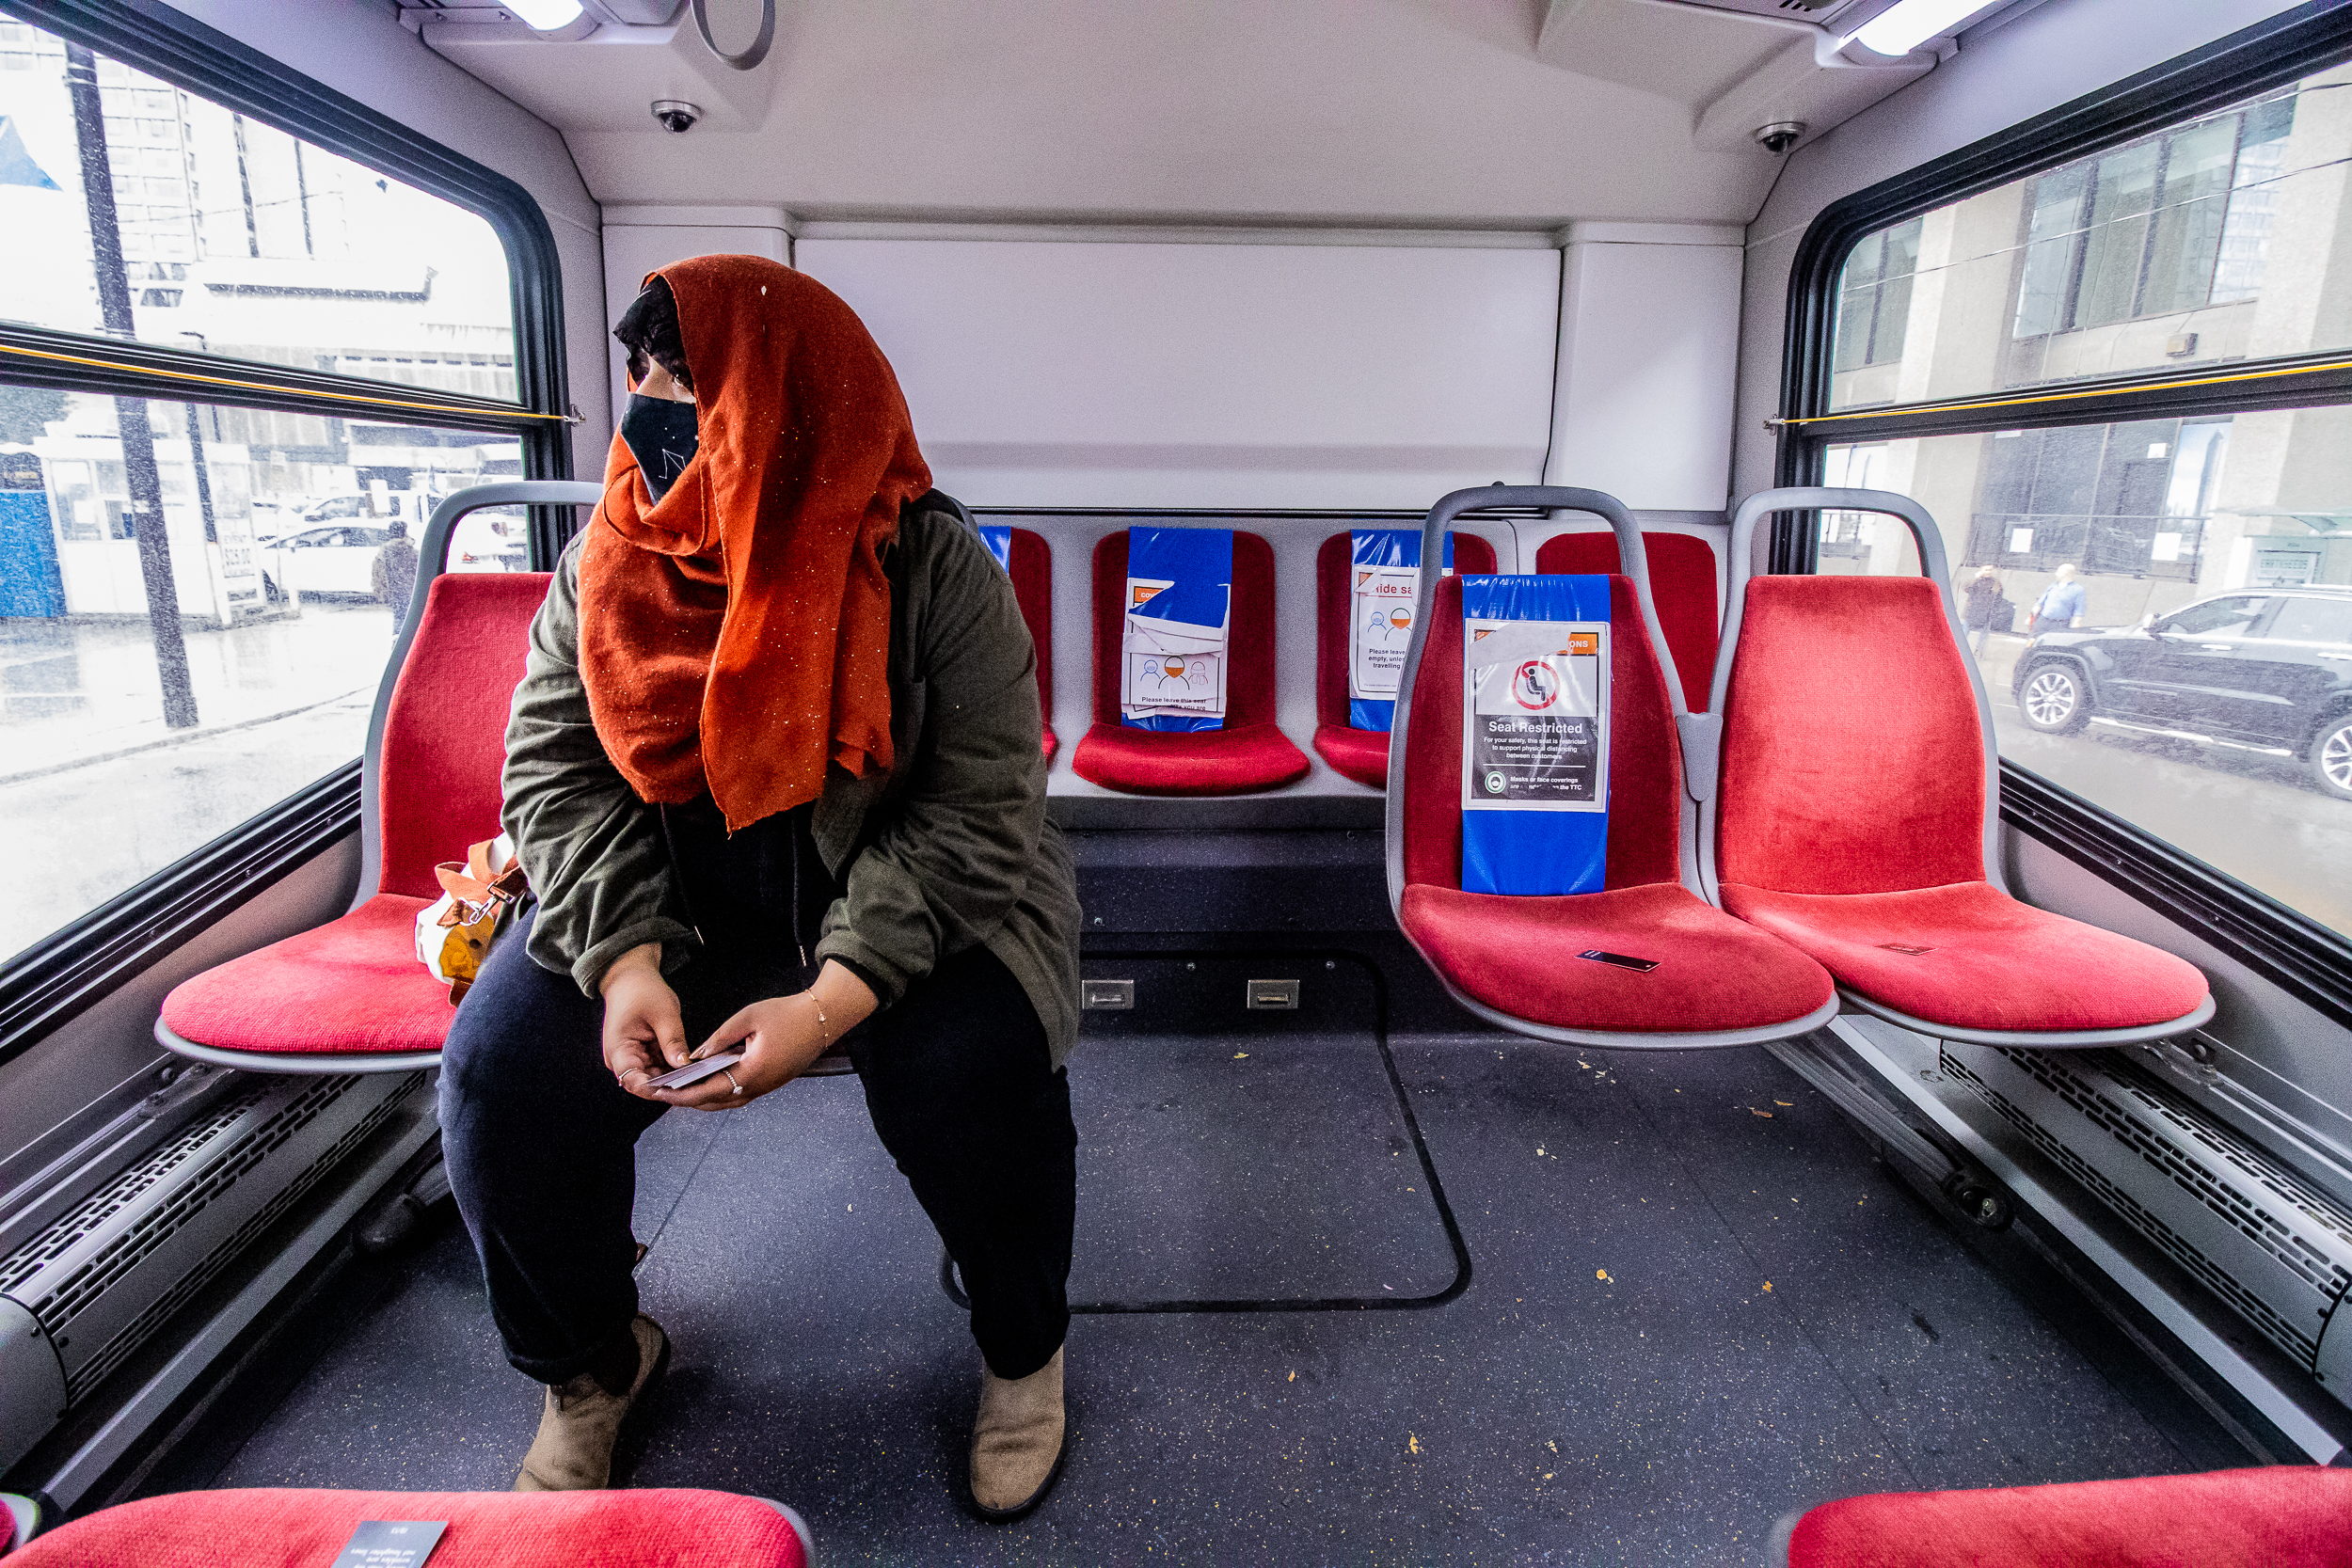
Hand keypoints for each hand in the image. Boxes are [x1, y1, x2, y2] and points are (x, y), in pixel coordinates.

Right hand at [600, 943, 686, 1102]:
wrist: (630, 979)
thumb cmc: (642, 991)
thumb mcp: (664, 1013)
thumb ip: (673, 1042)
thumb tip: (684, 1066)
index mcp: (619, 1050)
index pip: (635, 1082)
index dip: (657, 1090)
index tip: (682, 1089)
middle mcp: (621, 1060)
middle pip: (646, 1084)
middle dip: (671, 1085)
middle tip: (699, 1084)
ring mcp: (631, 1058)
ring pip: (654, 1078)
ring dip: (674, 1078)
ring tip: (699, 1077)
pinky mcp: (641, 1055)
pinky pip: (657, 1068)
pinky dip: (672, 1069)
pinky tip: (691, 1068)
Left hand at [657, 961, 879, 1111]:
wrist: (823, 1018)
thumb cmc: (788, 1014)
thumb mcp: (749, 1017)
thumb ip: (719, 1038)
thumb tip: (695, 1056)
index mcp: (753, 1071)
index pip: (709, 1091)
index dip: (683, 1093)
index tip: (662, 1092)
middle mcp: (760, 1086)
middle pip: (716, 1103)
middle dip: (688, 1100)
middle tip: (664, 1093)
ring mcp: (767, 1087)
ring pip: (728, 1103)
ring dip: (703, 1100)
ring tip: (681, 1091)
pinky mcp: (771, 1083)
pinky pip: (740, 1095)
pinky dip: (719, 1094)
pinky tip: (707, 1085)